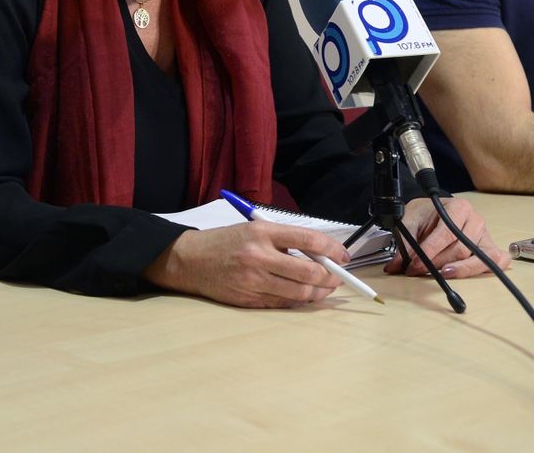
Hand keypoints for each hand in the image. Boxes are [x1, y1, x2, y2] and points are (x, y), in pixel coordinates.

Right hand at [142, 221, 352, 307]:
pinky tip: (302, 296)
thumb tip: (320, 255)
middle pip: (308, 273)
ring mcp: (253, 281)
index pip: (307, 240)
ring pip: (299, 293)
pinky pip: (283, 304)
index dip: (332, 249)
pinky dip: (298, 301)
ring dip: (318, 293)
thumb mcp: (253, 229)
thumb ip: (284, 240)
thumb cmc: (225, 242)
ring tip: (324, 289)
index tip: (343, 255)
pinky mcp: (249, 300)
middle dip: (330, 277)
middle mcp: (258, 256)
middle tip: (338, 277)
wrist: (190, 260)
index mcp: (261, 232)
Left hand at [386, 197, 509, 278]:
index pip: (447, 234)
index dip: (430, 252)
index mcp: (459, 207)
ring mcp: (485, 236)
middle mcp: (475, 221)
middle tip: (419, 271)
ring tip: (442, 275)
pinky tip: (471, 275)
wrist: (433, 211)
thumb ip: (404, 243)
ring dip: (460, 271)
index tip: (414, 265)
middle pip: (461, 249)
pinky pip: (497, 262)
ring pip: (479, 258)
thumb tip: (396, 265)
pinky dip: (486, 269)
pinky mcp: (490, 249)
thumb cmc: (425, 215)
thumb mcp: (410, 222)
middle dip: (439, 263)